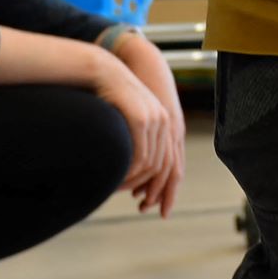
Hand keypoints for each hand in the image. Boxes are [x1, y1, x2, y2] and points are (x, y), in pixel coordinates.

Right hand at [91, 47, 180, 213]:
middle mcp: (166, 123)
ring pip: (152, 165)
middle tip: (143, 208)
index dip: (168, 188)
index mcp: (166, 124)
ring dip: (138, 184)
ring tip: (124, 193)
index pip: (173, 164)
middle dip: (157, 192)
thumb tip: (130, 162)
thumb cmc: (112, 96)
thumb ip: (134, 138)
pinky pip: (140, 155)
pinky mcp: (142, 120)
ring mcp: (156, 121)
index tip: (158, 206)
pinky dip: (131, 172)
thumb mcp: (128, 120)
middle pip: (167, 168)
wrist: (104, 71)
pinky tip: (121, 180)